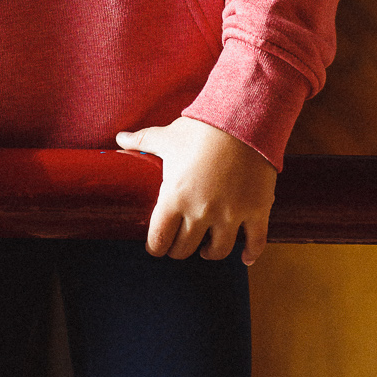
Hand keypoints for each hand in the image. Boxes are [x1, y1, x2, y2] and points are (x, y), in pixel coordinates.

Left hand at [115, 117, 275, 263]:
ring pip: (217, 251)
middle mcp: (200, 212)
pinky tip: (245, 258)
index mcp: (174, 198)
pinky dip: (251, 254)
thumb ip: (141, 141)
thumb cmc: (201, 128)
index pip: (158, 240)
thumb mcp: (167, 136)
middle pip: (185, 249)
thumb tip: (119, 138)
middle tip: (181, 243)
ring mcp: (230, 213)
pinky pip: (255, 242)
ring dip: (210, 252)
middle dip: (180, 249)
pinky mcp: (256, 210)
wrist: (242, 117)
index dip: (155, 246)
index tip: (156, 246)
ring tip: (208, 248)